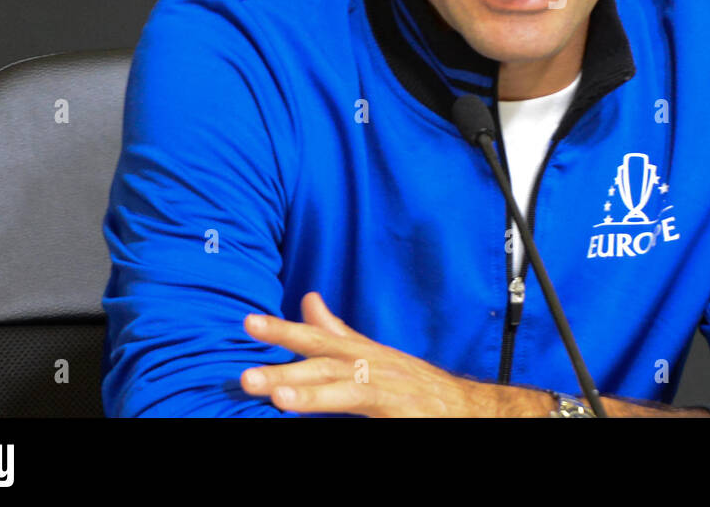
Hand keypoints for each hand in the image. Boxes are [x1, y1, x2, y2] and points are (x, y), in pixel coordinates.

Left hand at [240, 291, 499, 416]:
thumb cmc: (413, 383)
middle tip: (245, 360)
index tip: (248, 322)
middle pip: (322, 355)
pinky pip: (358, 403)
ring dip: (301, 386)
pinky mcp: (394, 408)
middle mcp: (370, 363)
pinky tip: (298, 409)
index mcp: (360, 351)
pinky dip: (328, 404)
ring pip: (336, 381)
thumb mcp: (371, 353)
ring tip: (267, 390)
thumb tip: (307, 301)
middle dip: (284, 356)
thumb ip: (337, 331)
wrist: (465, 407)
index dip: (284, 329)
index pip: (317, 336)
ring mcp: (383, 385)